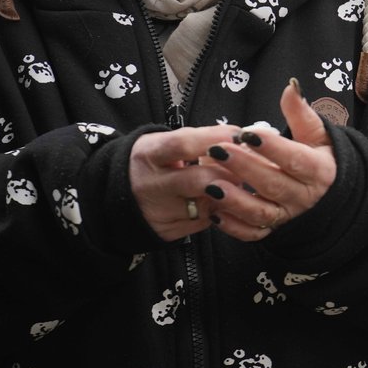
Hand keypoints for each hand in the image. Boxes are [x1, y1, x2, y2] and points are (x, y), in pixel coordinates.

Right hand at [130, 123, 245, 240]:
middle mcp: (151, 185)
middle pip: (201, 180)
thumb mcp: (165, 143)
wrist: (120, 193)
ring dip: (229, 194)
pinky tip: (220, 201)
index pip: (184, 144)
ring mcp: (159, 212)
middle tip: (248, 166)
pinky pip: (206, 222)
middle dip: (231, 173)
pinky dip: (219, 210)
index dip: (215, 139)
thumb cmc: (155, 161)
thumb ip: (200, 141)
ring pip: (208, 205)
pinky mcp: (168, 232)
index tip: (239, 136)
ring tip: (235, 183)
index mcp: (150, 155)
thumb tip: (241, 140)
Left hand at [195, 79, 336, 241]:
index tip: (247, 133)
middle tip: (218, 151)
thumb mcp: (315, 133)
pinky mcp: (273, 229)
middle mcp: (304, 196)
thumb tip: (291, 85)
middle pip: (273, 184)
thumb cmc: (317, 156)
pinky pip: (253, 233)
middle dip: (244, 168)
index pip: (295, 159)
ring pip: (261, 212)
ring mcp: (287, 215)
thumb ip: (301, 112)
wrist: (329, 191)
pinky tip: (215, 213)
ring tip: (211, 185)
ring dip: (235, 201)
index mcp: (317, 170)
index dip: (272, 147)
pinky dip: (234, 227)